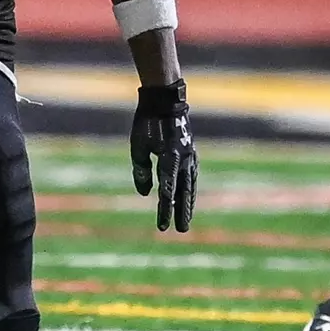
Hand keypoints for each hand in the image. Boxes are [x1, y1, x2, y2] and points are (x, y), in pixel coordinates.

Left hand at [129, 80, 196, 231]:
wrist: (165, 100)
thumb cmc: (147, 123)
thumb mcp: (138, 146)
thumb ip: (142, 170)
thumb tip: (147, 193)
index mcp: (170, 158)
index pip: (167, 190)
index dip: (165, 209)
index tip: (163, 226)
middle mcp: (183, 159)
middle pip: (183, 192)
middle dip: (181, 212)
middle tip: (181, 230)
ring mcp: (190, 155)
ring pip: (190, 185)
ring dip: (188, 202)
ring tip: (186, 219)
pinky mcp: (190, 151)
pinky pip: (192, 175)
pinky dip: (190, 188)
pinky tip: (188, 196)